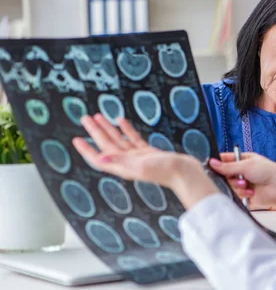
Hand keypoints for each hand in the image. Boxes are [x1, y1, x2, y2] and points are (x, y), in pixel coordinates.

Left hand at [72, 114, 218, 208]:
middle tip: (85, 118)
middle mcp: (128, 162)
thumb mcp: (141, 166)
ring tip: (98, 117)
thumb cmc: (165, 171)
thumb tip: (101, 157)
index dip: (87, 150)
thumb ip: (121, 161)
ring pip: (119, 140)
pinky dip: (126, 130)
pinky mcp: (148, 152)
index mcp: (123, 167)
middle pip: (107, 145)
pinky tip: (121, 121)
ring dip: (108, 129)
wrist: (185, 172)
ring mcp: (138, 157)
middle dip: (95, 132)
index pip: (100, 158)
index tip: (76, 139)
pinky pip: (133, 139)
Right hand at [210, 153, 275, 208]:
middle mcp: (240, 172)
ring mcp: (242, 184)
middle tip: (238, 177)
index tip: (212, 166)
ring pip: (228, 186)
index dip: (217, 163)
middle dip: (229, 177)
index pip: (223, 160)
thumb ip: (227, 166)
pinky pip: (235, 196)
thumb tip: (211, 163)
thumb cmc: (269, 171)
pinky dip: (241, 194)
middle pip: (223, 175)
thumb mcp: (246, 165)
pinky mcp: (244, 196)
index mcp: (241, 160)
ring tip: (247, 185)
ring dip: (237, 186)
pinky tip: (251, 192)